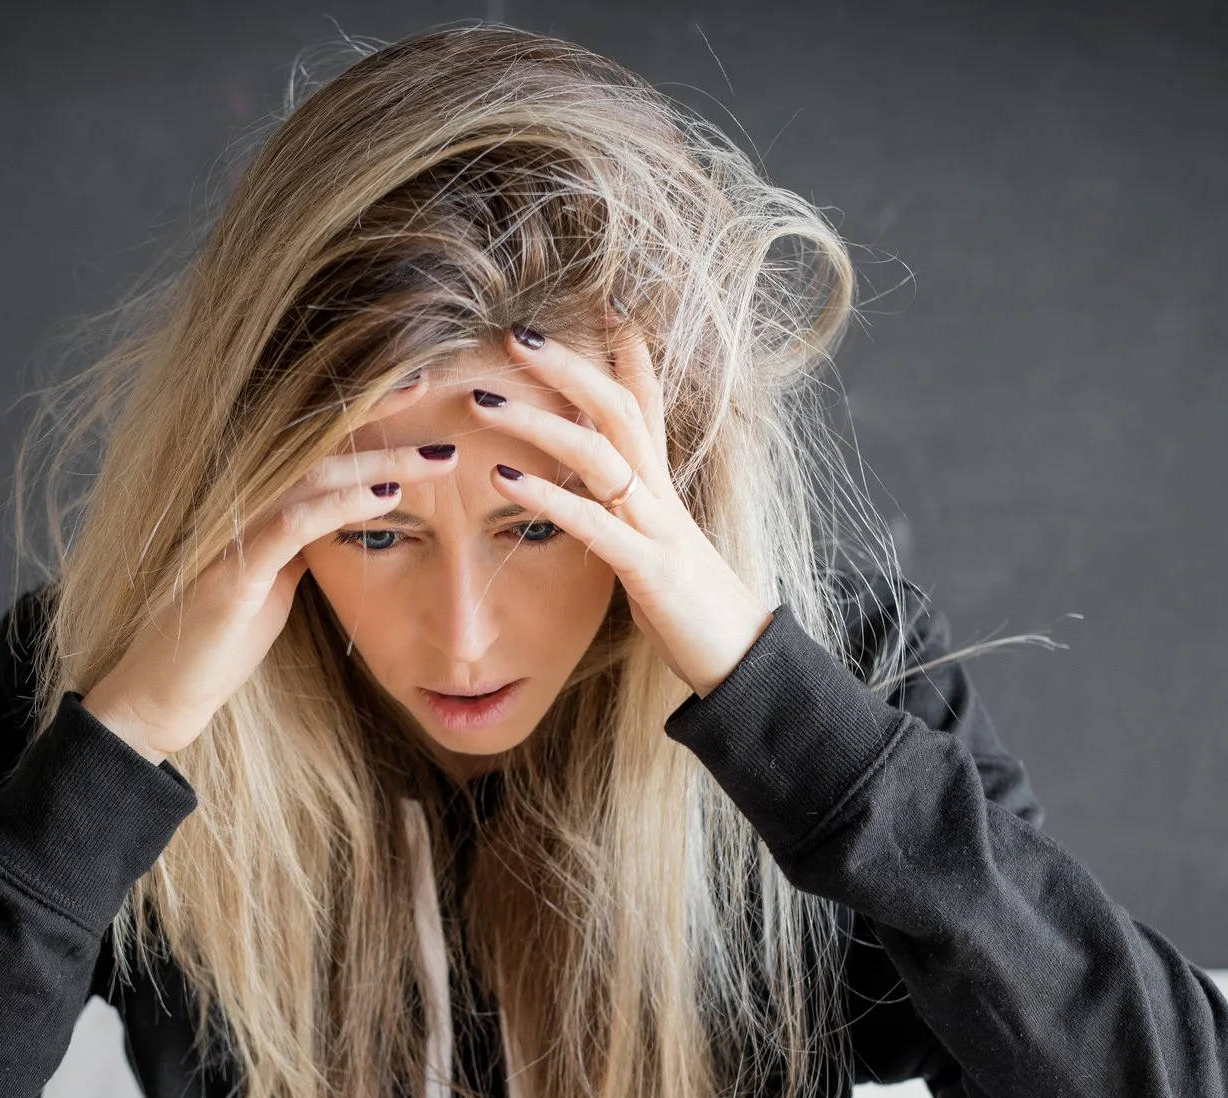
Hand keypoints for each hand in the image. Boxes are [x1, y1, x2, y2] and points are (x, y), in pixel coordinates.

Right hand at [81, 379, 453, 762]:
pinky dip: (343, 506)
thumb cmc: (221, 638)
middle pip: (318, 444)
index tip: (415, 389)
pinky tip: (387, 497)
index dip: (362, 411)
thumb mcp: (276, 579)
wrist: (165, 691)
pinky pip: (294, 524)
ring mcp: (233, 534)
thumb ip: (302, 539)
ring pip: (313, 476)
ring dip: (380, 462)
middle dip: (378, 415)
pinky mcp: (234, 572)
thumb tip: (344, 513)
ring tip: (435, 458)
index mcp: (252, 502)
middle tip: (432, 389)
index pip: (314, 443)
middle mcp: (240, 503)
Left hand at [468, 323, 772, 695]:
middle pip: (618, 406)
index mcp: (661, 485)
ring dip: (538, 421)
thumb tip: (592, 489)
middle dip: (567, 365)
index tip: (597, 303)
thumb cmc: (692, 610)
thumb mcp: (656, 545)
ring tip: (483, 400)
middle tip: (513, 333)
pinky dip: (548, 497)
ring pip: (601, 454)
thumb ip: (625, 510)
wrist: (744, 664)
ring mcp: (658, 528)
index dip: (625, 351)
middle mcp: (662, 493)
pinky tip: (504, 479)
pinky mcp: (650, 570)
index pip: (645, 400)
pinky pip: (595, 524)